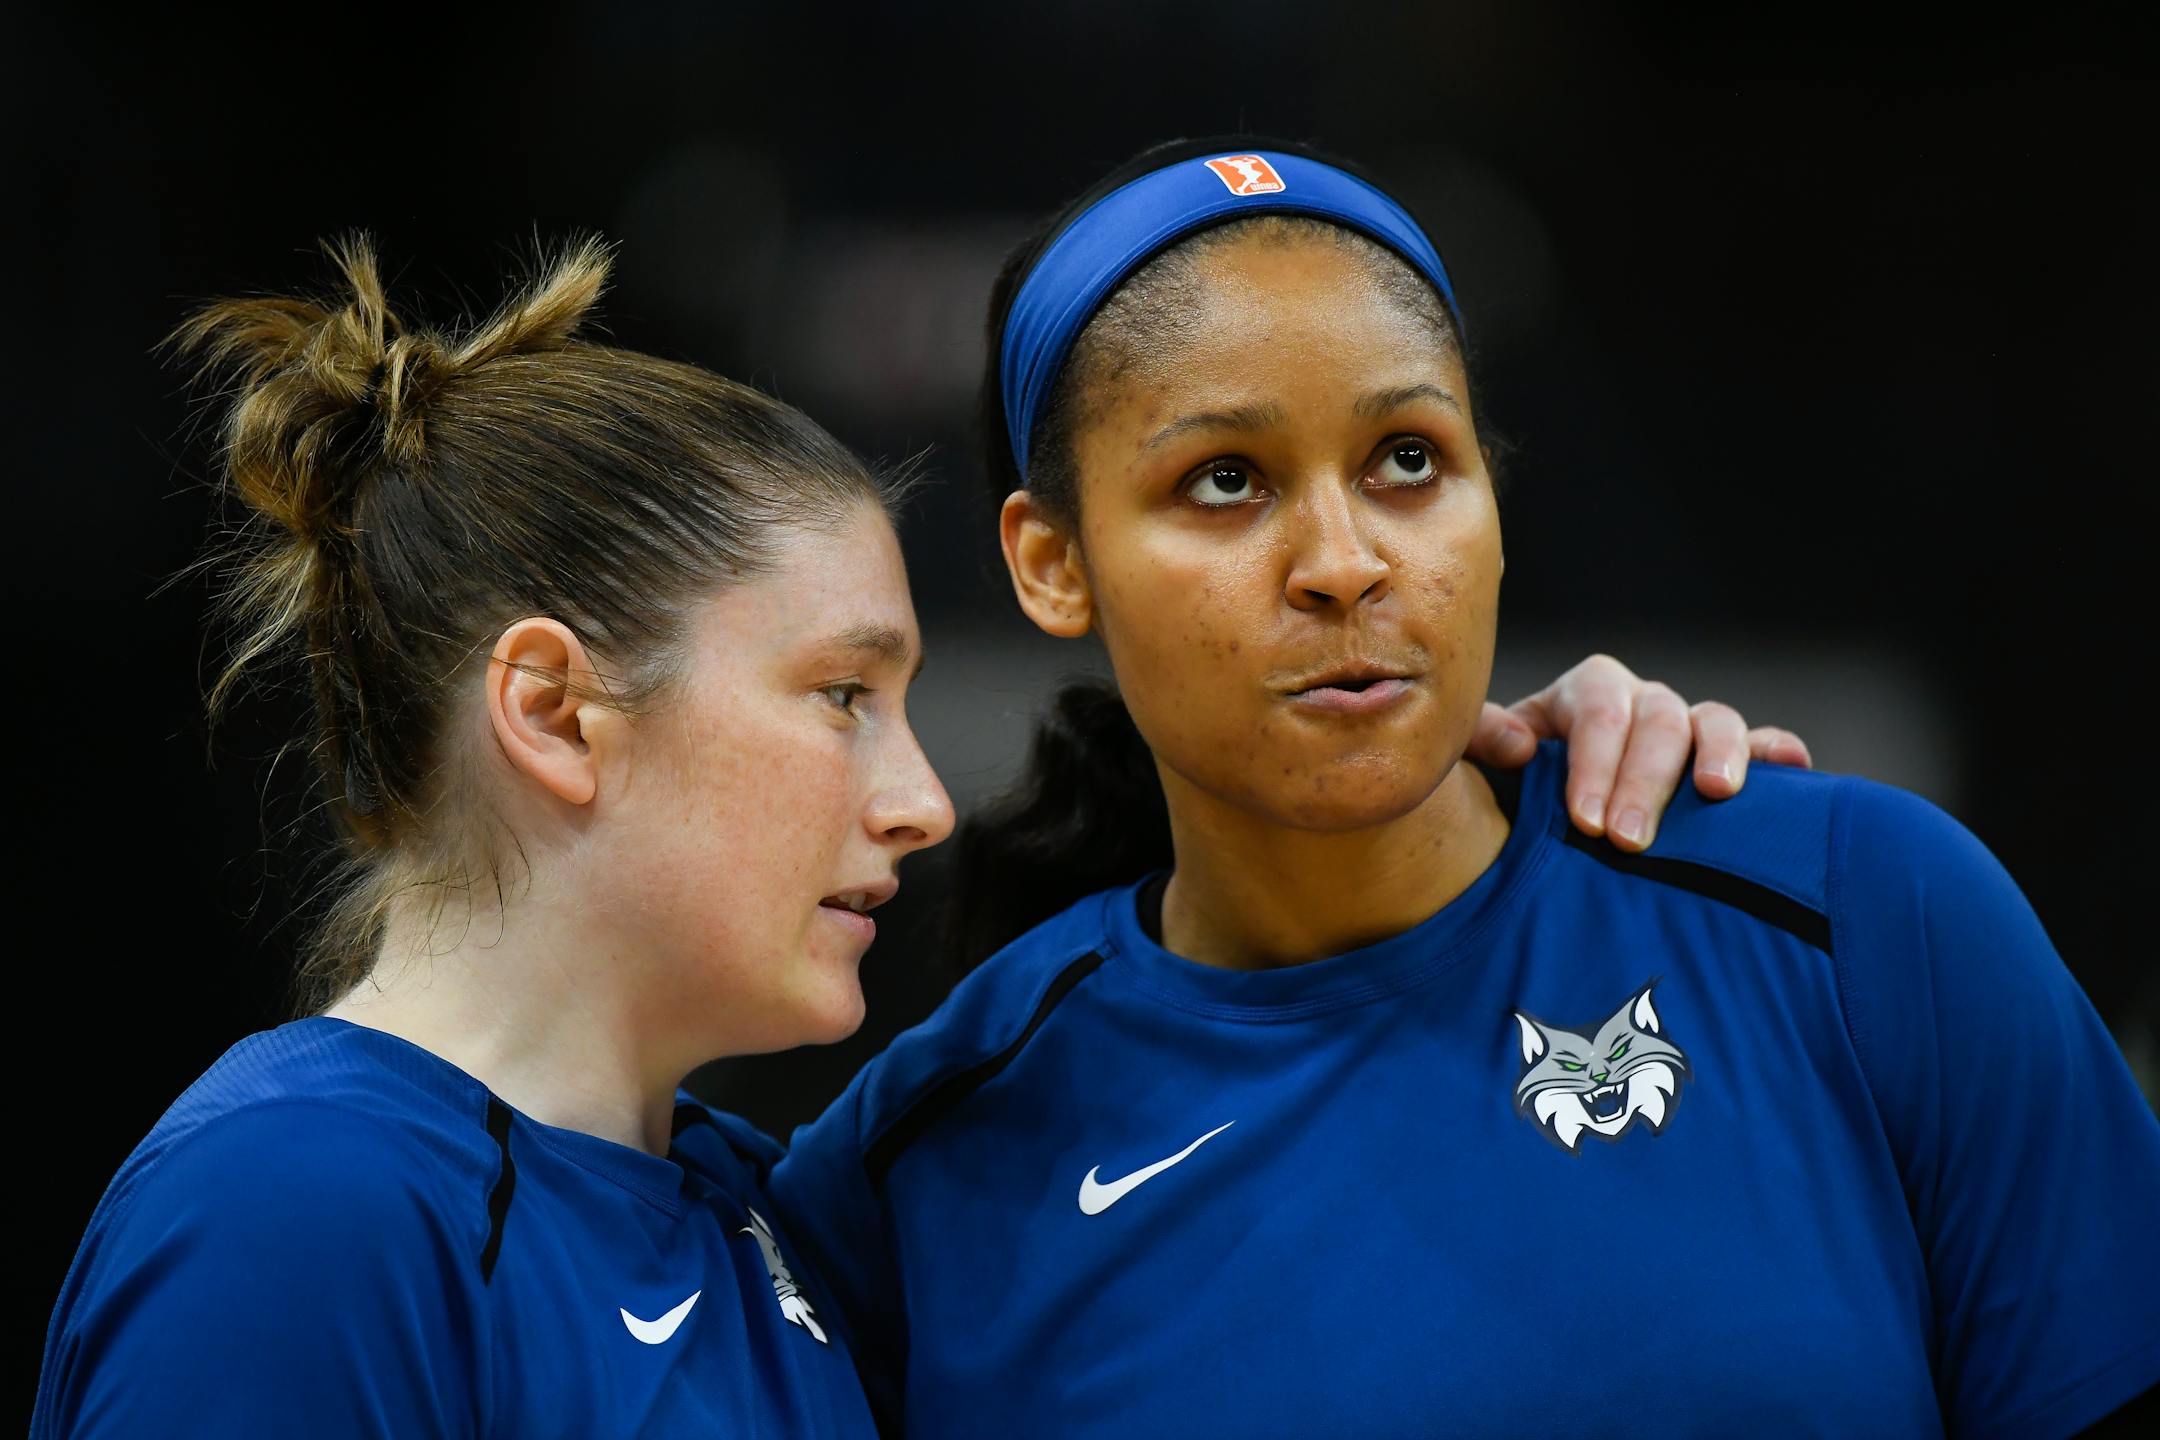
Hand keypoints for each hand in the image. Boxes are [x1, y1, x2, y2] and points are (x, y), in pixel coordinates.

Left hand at [1466, 654, 1812, 852]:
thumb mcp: (1482, 763)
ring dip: (1718, 755)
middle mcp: (1641, 705)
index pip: (1596, 712)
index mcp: (1584, 696)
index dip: (1594, 763)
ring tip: (1716, 795)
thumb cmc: (1510, 790)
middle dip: (1644, 780)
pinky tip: (1795, 768)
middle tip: (1628, 839)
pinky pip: (1764, 743)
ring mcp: (1688, 729)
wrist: (1537, 813)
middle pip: (1657, 720)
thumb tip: (1520, 746)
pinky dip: (1778, 752)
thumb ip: (1480, 743)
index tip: (1585, 822)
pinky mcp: (1729, 759)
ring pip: (1714, 721)